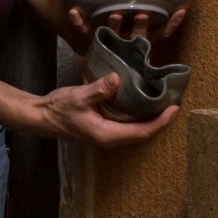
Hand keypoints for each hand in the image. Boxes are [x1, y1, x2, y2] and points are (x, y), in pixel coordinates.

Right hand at [33, 73, 178, 147]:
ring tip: (164, 104)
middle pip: (143, 135)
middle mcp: (110, 140)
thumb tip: (118, 78)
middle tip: (175, 104)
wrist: (42, 117)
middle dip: (161, 122)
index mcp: (107, 135)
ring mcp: (107, 136)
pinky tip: (145, 105)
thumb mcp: (78, 96)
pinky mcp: (104, 130)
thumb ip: (99, 89)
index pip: (142, 132)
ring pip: (137, 132)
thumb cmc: (59, 108)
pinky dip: (141, 118)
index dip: (161, 122)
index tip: (175, 108)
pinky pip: (129, 128)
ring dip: (152, 121)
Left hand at [66, 4, 187, 46]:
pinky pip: (82, 31)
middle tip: (142, 15)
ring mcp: (107, 42)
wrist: (88, 59)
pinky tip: (73, 12)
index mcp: (137, 42)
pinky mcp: (88, 41)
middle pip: (135, 36)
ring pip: (112, 34)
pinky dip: (77, 22)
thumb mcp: (139, 34)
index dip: (170, 25)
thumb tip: (181, 6)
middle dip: (140, 26)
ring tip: (115, 15)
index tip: (179, 11)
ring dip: (114, 25)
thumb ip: (157, 25)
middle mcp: (124, 43)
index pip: (157, 34)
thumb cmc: (118, 42)